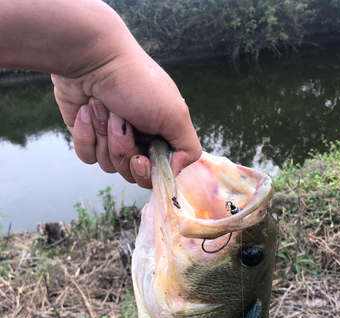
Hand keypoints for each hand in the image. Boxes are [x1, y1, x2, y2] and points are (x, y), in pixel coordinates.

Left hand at [52, 47, 201, 188]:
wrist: (93, 58)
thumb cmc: (137, 82)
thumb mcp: (176, 114)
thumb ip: (188, 149)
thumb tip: (174, 171)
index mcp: (162, 136)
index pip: (158, 173)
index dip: (148, 171)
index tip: (142, 157)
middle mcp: (139, 140)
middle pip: (132, 173)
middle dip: (124, 149)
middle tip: (122, 121)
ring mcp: (111, 140)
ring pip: (109, 165)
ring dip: (105, 135)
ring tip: (104, 106)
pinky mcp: (88, 136)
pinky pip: (87, 156)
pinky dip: (86, 134)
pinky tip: (87, 110)